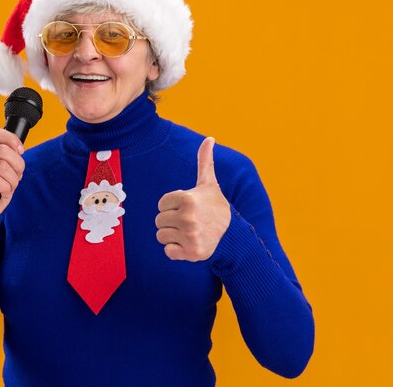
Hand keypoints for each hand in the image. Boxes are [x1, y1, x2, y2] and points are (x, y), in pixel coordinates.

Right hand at [0, 127, 25, 215]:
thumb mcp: (7, 170)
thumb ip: (11, 157)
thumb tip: (19, 150)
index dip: (12, 140)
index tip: (21, 151)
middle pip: (4, 151)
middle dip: (18, 165)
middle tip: (17, 177)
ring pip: (2, 166)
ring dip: (12, 180)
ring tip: (9, 187)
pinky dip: (5, 187)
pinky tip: (3, 192)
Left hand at [155, 137, 231, 260]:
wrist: (233, 235)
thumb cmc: (216, 207)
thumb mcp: (209, 184)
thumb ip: (205, 161)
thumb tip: (210, 138)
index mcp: (187, 198)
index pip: (161, 204)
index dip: (171, 206)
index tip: (186, 208)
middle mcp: (188, 217)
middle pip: (159, 220)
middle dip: (171, 221)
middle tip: (188, 221)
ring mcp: (190, 236)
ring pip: (161, 236)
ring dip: (172, 235)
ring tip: (188, 232)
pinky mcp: (191, 253)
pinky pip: (168, 252)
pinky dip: (176, 250)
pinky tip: (189, 244)